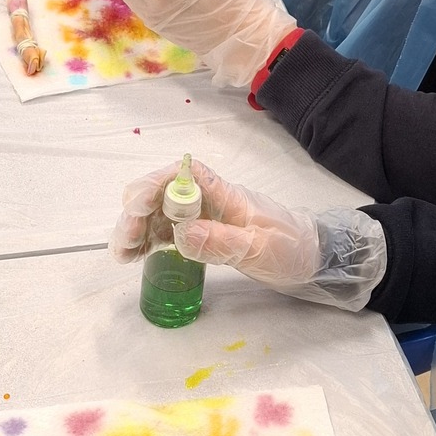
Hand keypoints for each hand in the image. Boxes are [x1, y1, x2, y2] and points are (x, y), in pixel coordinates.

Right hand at [110, 157, 387, 309]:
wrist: (313, 260)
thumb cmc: (291, 247)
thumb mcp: (259, 248)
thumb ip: (221, 242)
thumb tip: (180, 234)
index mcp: (223, 194)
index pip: (183, 175)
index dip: (154, 184)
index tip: (137, 206)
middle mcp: (207, 201)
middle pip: (161, 194)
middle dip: (136, 212)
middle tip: (126, 242)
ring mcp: (202, 219)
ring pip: (158, 215)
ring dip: (136, 229)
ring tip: (122, 253)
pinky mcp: (201, 237)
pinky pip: (166, 235)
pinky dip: (147, 243)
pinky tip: (133, 256)